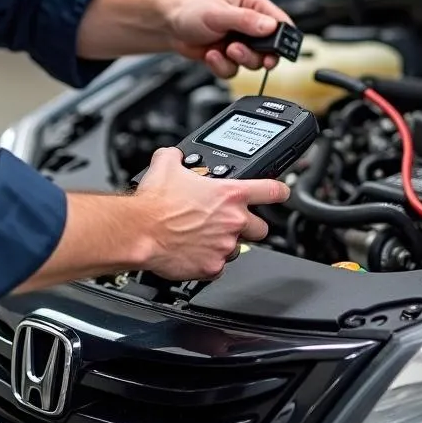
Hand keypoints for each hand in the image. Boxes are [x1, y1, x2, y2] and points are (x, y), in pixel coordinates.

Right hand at [133, 147, 289, 280]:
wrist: (140, 231)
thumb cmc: (154, 202)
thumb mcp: (166, 164)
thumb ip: (177, 157)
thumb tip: (175, 155)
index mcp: (229, 194)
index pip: (271, 190)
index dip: (280, 190)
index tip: (282, 192)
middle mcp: (233, 221)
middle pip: (261, 227)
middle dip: (249, 224)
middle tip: (231, 221)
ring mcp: (225, 246)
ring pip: (238, 248)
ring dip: (226, 243)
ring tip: (203, 237)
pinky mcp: (212, 267)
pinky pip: (218, 266)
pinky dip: (209, 261)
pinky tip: (194, 251)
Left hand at [163, 0, 293, 78]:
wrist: (169, 26)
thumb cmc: (191, 10)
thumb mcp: (219, 13)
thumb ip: (245, 20)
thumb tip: (271, 26)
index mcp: (253, 4)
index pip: (280, 22)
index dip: (283, 39)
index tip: (277, 51)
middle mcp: (250, 24)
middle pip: (270, 47)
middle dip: (257, 54)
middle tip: (241, 51)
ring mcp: (240, 41)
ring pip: (254, 62)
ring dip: (239, 60)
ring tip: (225, 50)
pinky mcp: (229, 56)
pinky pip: (235, 70)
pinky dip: (223, 66)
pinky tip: (211, 55)